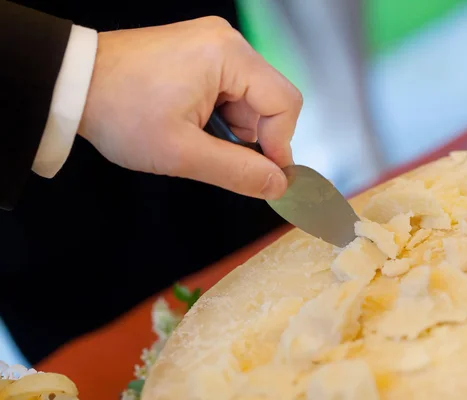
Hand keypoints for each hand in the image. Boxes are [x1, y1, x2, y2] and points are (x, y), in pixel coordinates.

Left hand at [78, 17, 302, 199]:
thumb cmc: (121, 111)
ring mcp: (212, 43)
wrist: (72, 84)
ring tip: (195, 140)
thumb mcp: (182, 153)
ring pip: (250, 97)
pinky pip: (230, 89)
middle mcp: (226, 41)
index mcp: (228, 55)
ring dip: (233, 128)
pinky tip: (192, 125)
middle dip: (253, 136)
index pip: (284, 102)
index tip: (266, 175)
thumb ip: (238, 172)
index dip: (281, 144)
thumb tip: (279, 185)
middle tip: (221, 158)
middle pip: (269, 99)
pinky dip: (220, 115)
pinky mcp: (199, 51)